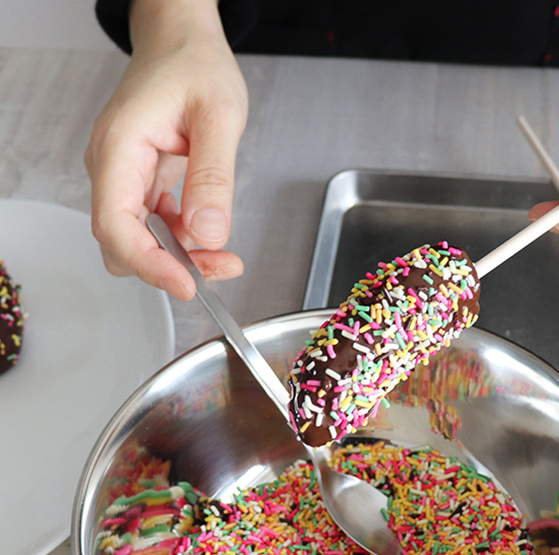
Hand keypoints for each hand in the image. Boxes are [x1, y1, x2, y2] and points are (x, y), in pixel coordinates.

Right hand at [84, 0, 247, 299]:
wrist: (182, 44)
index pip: (115, 224)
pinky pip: (154, 227)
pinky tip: (209, 232)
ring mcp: (123, 178)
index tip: (186, 285)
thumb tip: (209, 233)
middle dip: (169, 266)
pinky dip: (182, 241)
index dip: (148, 264)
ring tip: (224, 255)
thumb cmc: (194, 65)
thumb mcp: (218, 116)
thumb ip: (213, 176)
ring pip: (139, 241)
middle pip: (123, 243)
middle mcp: (112, 168)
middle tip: (220, 267)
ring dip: (179, 257)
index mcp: (119, 148)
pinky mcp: (140, 184)